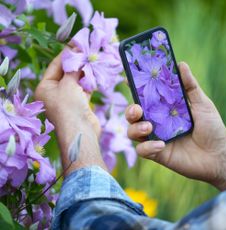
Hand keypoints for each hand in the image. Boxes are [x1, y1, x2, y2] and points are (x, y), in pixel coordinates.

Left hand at [35, 52, 105, 173]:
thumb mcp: (68, 84)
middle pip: (66, 73)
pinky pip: (83, 89)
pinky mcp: (79, 104)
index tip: (76, 44)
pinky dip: (89, 82)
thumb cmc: (68, 107)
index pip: (55, 66)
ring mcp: (67, 99)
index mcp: (45, 88)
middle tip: (87, 52)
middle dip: (77, 63)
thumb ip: (73, 69)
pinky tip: (95, 74)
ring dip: (84, 72)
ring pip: (76, 81)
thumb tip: (78, 55)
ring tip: (93, 60)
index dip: (66, 54)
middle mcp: (54, 93)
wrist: (80, 131)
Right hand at [126, 62, 225, 190]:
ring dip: (136, 128)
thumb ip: (190, 86)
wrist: (218, 155)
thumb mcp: (202, 104)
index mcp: (163, 109)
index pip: (144, 98)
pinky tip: (161, 145)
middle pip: (132, 115)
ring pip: (132, 132)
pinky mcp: (156, 153)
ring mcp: (154, 138)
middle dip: (130, 111)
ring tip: (149, 127)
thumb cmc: (211, 127)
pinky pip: (142, 150)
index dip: (134, 89)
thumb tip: (180, 64)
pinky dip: (148, 147)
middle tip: (137, 109)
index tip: (129, 79)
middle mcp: (155, 122)